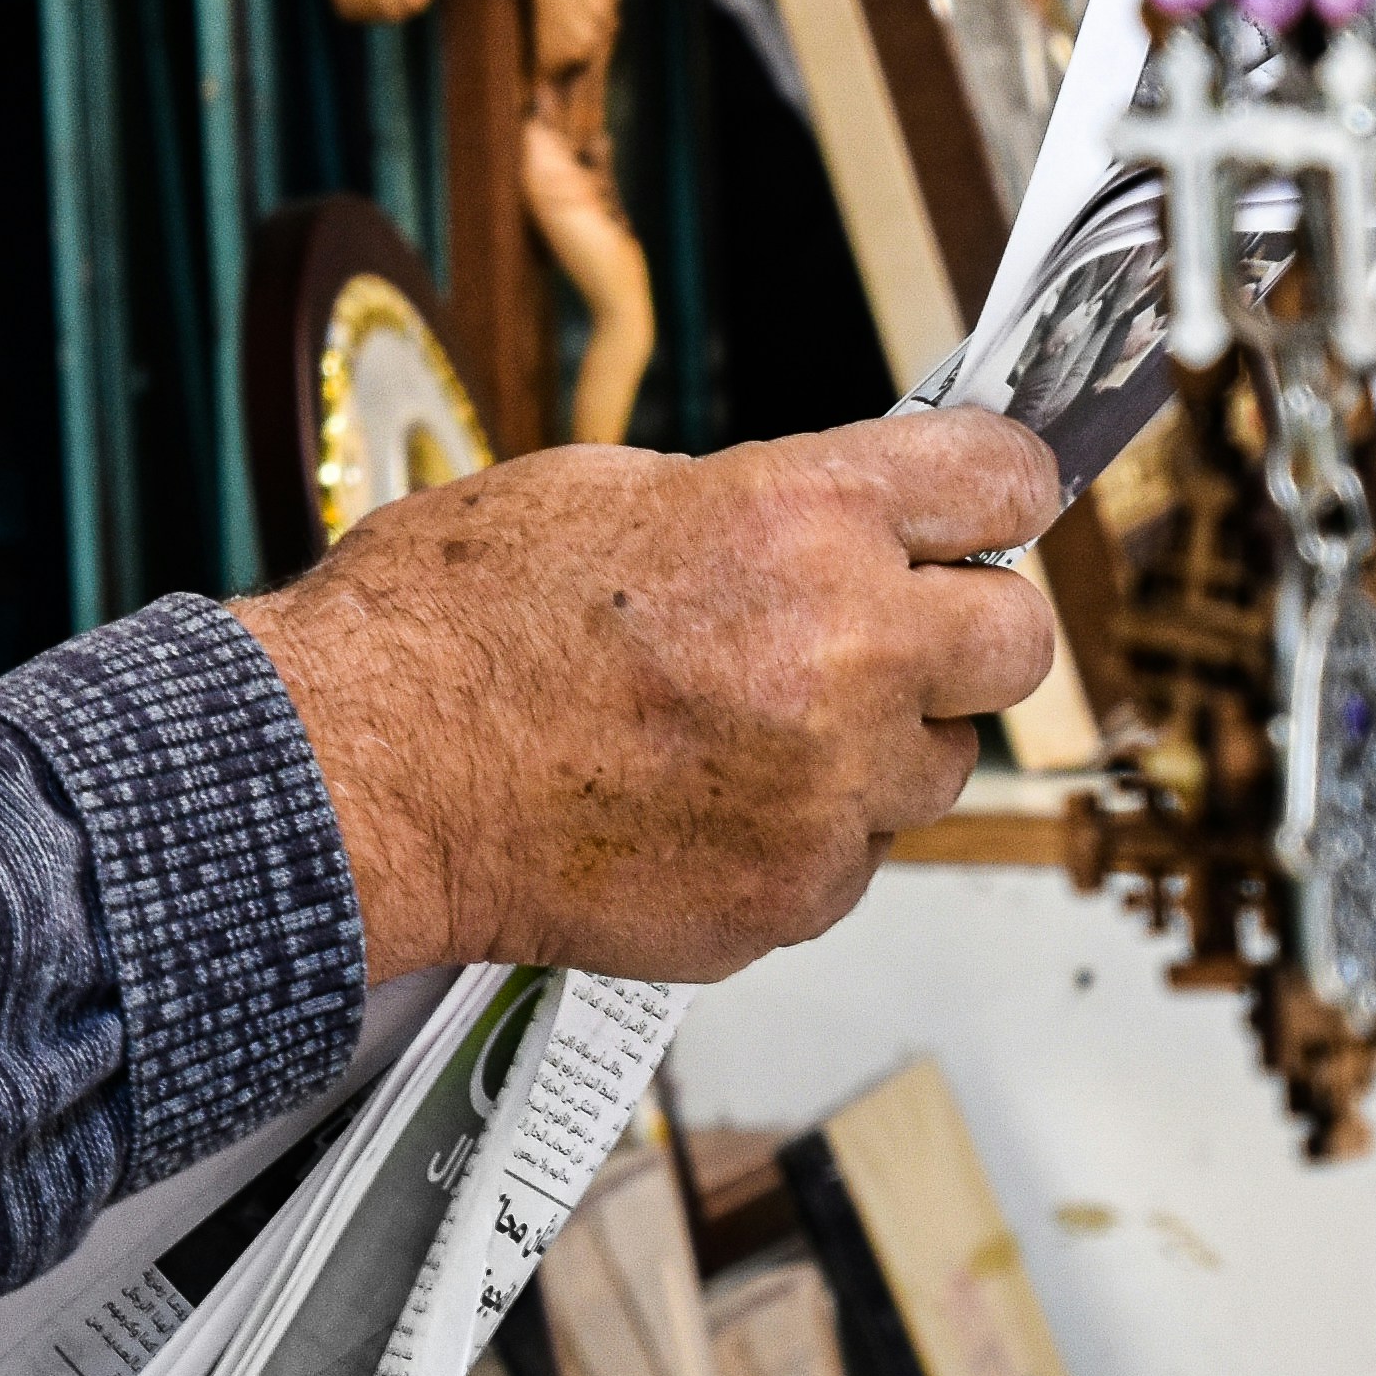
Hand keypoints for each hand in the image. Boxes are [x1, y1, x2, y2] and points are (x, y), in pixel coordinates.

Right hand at [232, 412, 1067, 984]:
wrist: (359, 778)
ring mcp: (823, 789)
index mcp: (799, 517)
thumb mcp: (609, 489)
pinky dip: (801, 835)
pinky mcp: (791, 894)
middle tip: (889, 635)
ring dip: (876, 747)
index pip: (1001, 481)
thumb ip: (761, 505)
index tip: (987, 511)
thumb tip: (848, 520)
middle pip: (1016, 642)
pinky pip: (854, 858)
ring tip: (750, 730)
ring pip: (937, 767)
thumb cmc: (448, 628)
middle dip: (961, 633)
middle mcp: (840, 652)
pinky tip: (704, 802)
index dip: (999, 493)